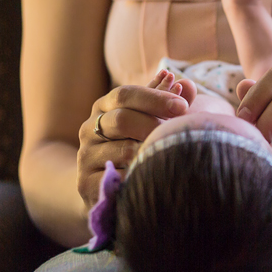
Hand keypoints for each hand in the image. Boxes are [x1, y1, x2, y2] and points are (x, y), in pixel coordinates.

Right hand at [76, 74, 189, 207]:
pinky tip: (153, 177)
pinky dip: (140, 176)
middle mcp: (89, 128)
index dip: (155, 98)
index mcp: (104, 106)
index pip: (125, 94)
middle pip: (122, 119)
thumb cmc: (137, 146)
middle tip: (177, 133)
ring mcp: (86, 155)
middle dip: (153, 125)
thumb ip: (165, 103)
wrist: (111, 188)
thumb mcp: (150, 121)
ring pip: (125, 150)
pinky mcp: (87, 182)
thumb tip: (185, 83)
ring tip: (169, 157)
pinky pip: (120, 178)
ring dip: (150, 153)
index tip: (182, 106)